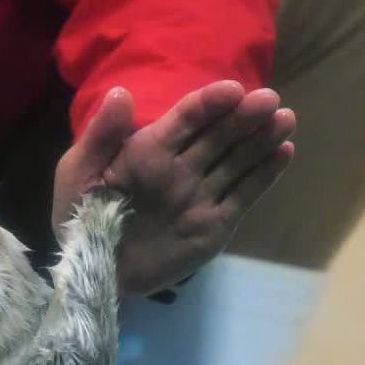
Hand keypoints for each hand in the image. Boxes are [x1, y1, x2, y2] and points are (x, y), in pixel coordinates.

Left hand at [52, 81, 294, 295]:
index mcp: (149, 150)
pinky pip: (243, 196)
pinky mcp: (214, 225)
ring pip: (237, 161)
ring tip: (285, 120)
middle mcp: (180, 168)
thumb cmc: (79, 220)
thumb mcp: (78, 175)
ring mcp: (200, 196)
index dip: (210, 103)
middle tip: (268, 101)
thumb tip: (120, 92)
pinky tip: (284, 153)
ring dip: (262, 139)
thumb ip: (100, 136)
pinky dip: (264, 176)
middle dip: (244, 116)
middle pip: (219, 135)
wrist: (93, 273)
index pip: (186, 118)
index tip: (232, 91)